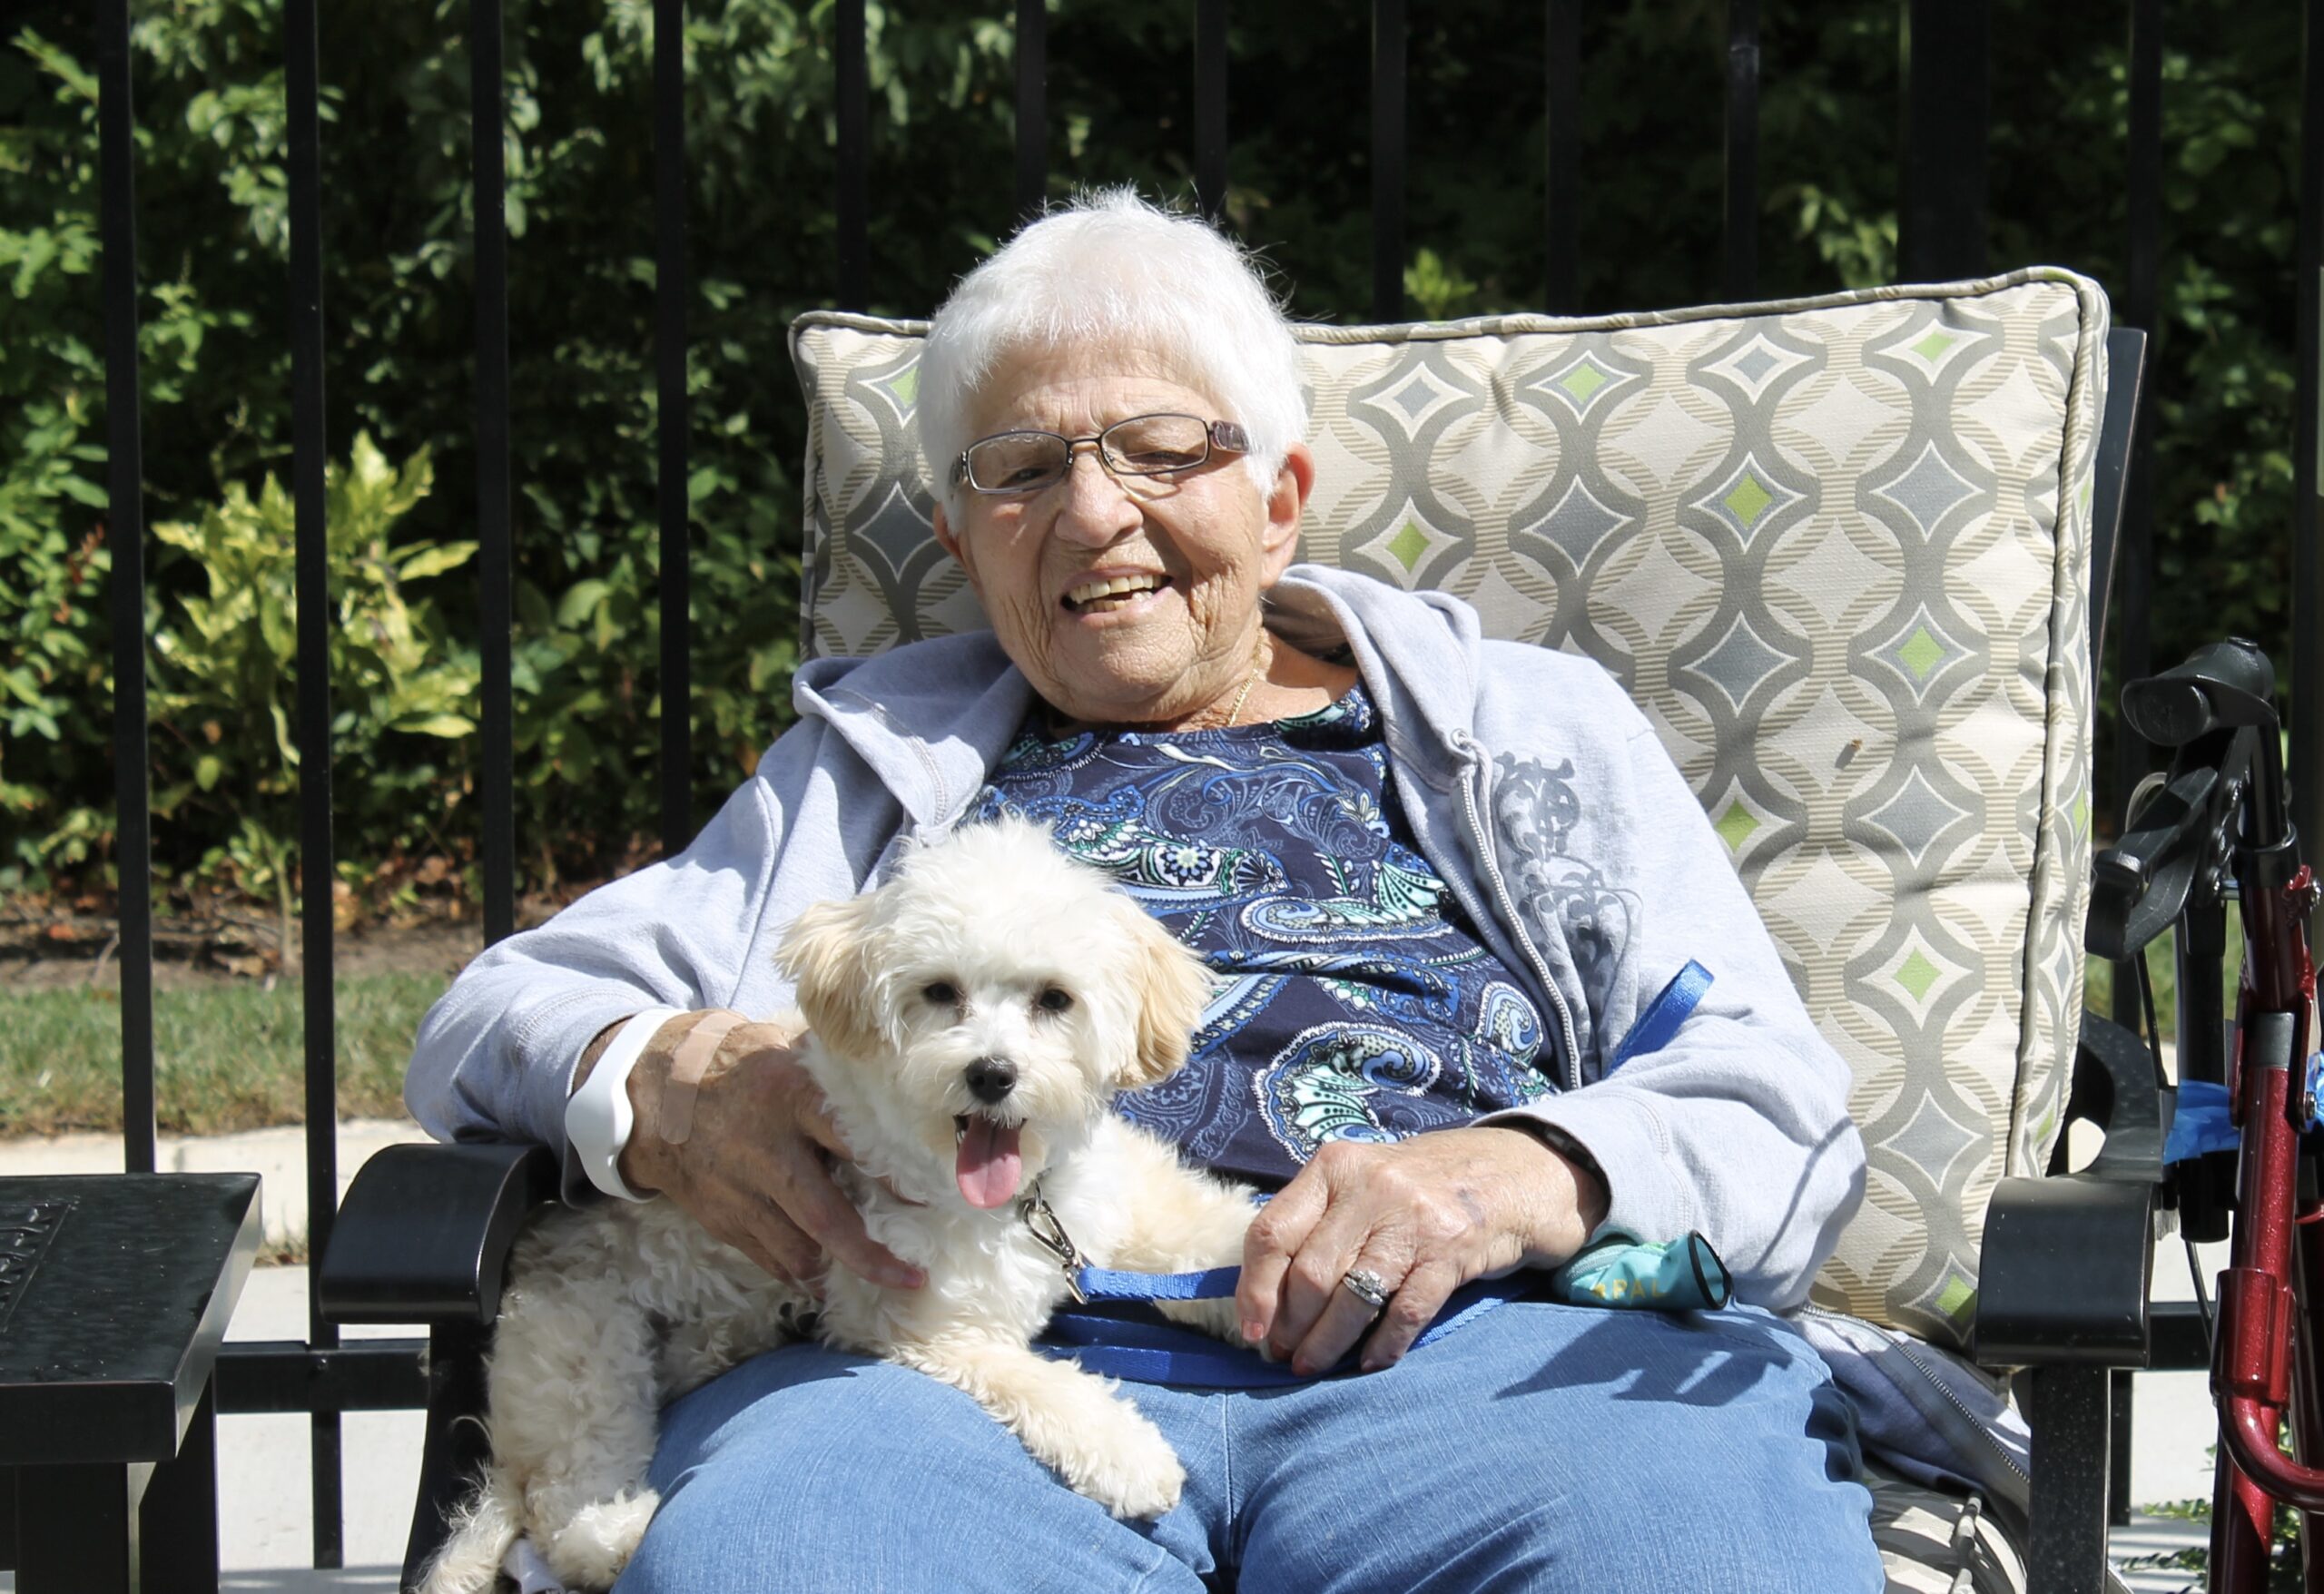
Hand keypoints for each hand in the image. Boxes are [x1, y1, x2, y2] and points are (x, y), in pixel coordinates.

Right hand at [579, 1012, 923, 1292]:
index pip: (851, 1140)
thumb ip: (834, 1069)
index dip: (891, 1173)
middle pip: (824, 1216)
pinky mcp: (722, 1217)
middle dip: (869, 1256)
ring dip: (836, 1272)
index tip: (928, 1197)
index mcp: (791, 1099)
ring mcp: (741, 1190)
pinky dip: (799, 1273)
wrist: (650, 1090)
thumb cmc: (734, 1063)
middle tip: (910, 1278)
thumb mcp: (783, 1049)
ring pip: (795, 1249)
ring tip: (878, 1284)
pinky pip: (767, 1257)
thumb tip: (897, 1072)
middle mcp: (767, 1151)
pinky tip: (826, 1278)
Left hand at [1233, 1125, 1606, 1375]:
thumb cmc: (1422, 1186)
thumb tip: (1264, 1293)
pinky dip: (1383, 1346)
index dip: (1254, 1289)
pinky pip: (1406, 1311)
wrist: (1515, 1172)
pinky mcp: (1452, 1251)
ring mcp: (1414, 1218)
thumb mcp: (1363, 1181)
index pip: (1272, 1232)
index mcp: (1335, 1166)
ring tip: (1313, 1366)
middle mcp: (1370, 1187)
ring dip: (1327, 1344)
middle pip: (1309, 1274)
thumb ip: (1317, 1221)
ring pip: (1353, 1297)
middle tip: (1283, 1356)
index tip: (1251, 1331)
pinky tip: (1369, 1363)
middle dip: (1290, 1327)